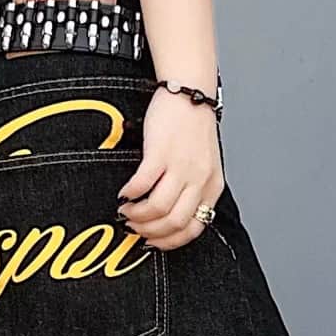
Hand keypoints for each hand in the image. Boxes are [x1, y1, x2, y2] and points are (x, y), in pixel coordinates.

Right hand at [117, 87, 224, 250]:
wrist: (190, 93)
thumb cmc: (193, 128)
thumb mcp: (203, 165)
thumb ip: (192, 190)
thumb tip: (167, 217)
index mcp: (212, 186)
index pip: (193, 228)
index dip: (169, 241)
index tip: (152, 240)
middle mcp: (199, 179)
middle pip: (174, 222)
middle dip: (149, 231)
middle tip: (133, 227)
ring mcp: (181, 166)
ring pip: (159, 208)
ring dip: (137, 216)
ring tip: (126, 210)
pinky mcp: (161, 152)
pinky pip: (143, 184)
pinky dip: (130, 194)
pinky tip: (124, 193)